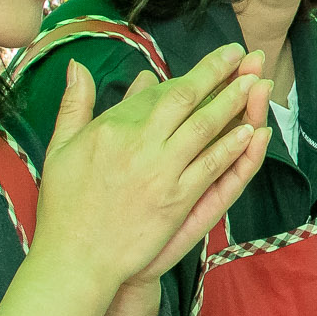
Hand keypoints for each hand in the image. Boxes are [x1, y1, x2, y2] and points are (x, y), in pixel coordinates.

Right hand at [33, 45, 269, 297]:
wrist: (75, 260)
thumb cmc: (64, 206)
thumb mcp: (60, 148)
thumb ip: (74, 105)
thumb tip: (78, 66)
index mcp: (111, 127)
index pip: (156, 92)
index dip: (186, 75)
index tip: (208, 62)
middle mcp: (138, 143)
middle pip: (185, 98)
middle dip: (217, 73)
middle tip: (242, 55)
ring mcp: (161, 172)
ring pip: (204, 127)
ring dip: (232, 102)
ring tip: (255, 83)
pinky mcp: (177, 201)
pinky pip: (211, 167)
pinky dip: (232, 147)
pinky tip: (250, 132)